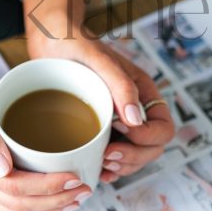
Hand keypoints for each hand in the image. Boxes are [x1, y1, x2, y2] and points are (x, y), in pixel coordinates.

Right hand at [0, 61, 92, 210]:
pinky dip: (31, 210)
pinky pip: (8, 203)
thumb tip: (1, 168)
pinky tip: (49, 210)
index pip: (14, 186)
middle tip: (83, 190)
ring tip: (74, 200)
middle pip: (18, 204)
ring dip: (46, 209)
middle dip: (54, 201)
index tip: (74, 178)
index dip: (47, 187)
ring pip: (14, 209)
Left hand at [27, 19, 174, 184]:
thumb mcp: (98, 58)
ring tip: (102, 165)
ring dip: (123, 167)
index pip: (163, 127)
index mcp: (142, 90)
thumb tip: (136, 120)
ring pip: (135, 156)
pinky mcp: (98, 127)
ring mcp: (116, 119)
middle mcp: (134, 107)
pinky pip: (115, 155)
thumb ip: (120, 85)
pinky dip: (111, 168)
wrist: (48, 40)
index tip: (121, 132)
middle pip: (153, 147)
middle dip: (134, 158)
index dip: (147, 138)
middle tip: (107, 156)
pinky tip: (97, 170)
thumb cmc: (73, 42)